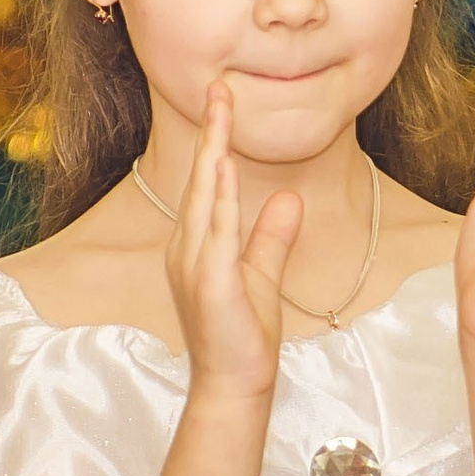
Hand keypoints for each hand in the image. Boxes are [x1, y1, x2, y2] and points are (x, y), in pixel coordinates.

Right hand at [165, 81, 301, 400]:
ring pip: (203, 197)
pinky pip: (216, 232)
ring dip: (211, 152)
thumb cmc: (243, 337)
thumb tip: (287, 197)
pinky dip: (218, 197)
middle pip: (199, 179)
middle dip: (210, 132)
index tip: (224, 102)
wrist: (233, 387)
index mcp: (196, 245)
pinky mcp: (211, 284)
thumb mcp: (263, 276)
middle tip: (219, 87)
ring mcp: (195, 266)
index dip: (214, 141)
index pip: (205, 183)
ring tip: (221, 111)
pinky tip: (221, 167)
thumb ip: (271, 236)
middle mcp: (187, 249)